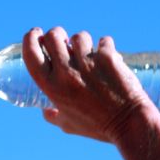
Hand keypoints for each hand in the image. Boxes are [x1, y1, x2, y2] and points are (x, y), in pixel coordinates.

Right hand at [22, 27, 156, 143]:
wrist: (129, 124)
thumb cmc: (98, 126)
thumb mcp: (69, 125)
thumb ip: (53, 117)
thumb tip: (46, 111)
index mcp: (52, 87)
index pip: (31, 53)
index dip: (30, 38)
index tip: (36, 33)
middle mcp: (66, 73)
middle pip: (53, 36)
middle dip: (58, 34)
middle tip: (65, 42)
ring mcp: (87, 63)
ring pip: (79, 36)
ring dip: (84, 43)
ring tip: (91, 55)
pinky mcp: (107, 57)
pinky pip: (103, 41)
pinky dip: (106, 47)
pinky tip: (109, 58)